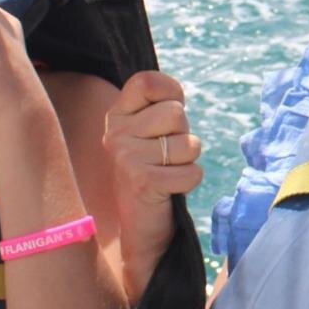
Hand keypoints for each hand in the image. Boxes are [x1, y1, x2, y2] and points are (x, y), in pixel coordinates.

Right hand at [101, 70, 203, 280]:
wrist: (138, 226)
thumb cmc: (152, 172)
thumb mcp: (148, 133)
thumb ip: (158, 108)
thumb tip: (176, 97)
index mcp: (116, 116)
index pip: (148, 81)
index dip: (170, 92)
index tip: (168, 114)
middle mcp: (116, 133)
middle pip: (176, 113)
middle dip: (182, 135)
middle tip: (165, 156)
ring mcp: (126, 157)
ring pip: (189, 143)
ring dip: (187, 161)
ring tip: (166, 172)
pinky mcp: (143, 182)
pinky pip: (192, 172)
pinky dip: (189, 182)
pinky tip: (169, 189)